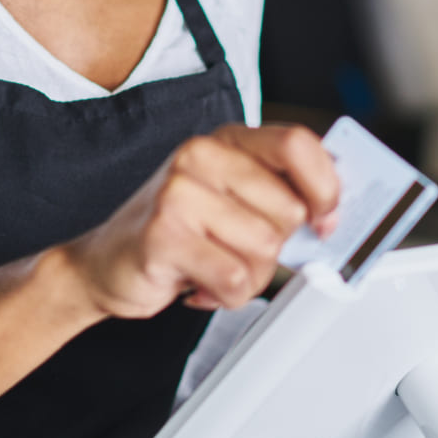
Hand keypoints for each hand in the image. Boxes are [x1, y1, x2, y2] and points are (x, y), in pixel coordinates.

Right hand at [62, 124, 340, 318]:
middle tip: (239, 252)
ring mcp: (180, 192)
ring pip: (265, 248)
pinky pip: (234, 277)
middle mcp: (202, 156)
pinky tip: (200, 284)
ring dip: (249, 277)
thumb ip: (276, 194)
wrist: (102, 264)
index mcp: (225, 141)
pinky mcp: (165, 233)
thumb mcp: (229, 200)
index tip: (328, 219)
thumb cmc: (175, 233)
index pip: (297, 144)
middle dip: (275, 248)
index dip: (326, 186)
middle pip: (289, 209)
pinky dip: (227, 295)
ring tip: (214, 267)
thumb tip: (334, 211)